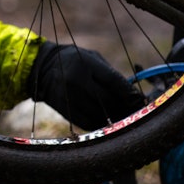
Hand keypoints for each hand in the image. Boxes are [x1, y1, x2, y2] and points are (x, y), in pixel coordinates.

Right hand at [28, 41, 142, 129]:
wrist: (43, 68)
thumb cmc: (75, 60)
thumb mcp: (93, 58)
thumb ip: (111, 75)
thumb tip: (133, 96)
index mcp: (84, 64)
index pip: (114, 82)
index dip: (130, 93)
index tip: (141, 99)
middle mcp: (75, 81)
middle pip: (108, 101)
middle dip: (125, 108)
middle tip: (137, 111)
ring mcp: (69, 98)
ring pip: (99, 115)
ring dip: (115, 119)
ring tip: (126, 118)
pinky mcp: (65, 111)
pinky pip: (89, 123)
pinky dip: (102, 124)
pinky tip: (109, 121)